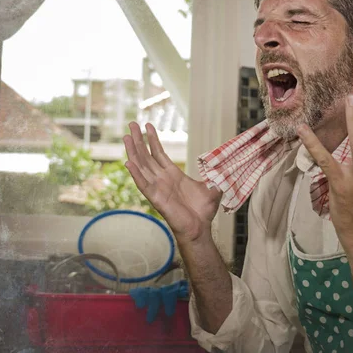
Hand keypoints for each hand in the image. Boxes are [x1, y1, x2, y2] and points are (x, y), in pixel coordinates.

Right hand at [123, 122, 221, 243]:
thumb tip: (226, 168)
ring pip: (141, 166)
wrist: (200, 229)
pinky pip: (143, 184)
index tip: (147, 125)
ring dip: (133, 152)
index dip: (152, 140)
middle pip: (146, 156)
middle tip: (131, 124)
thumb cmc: (203, 211)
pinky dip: (136, 174)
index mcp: (173, 174)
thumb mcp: (213, 188)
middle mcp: (162, 179)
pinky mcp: (156, 198)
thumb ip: (216, 177)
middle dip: (138, 140)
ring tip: (126, 137)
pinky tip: (128, 162)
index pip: (158, 153)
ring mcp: (157, 188)